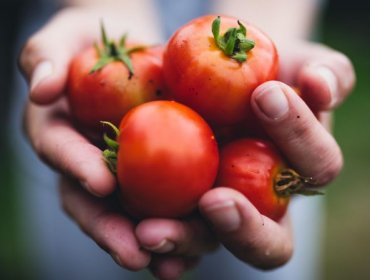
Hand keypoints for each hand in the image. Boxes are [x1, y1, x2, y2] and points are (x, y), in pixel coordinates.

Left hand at [134, 40, 354, 277]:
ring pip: (207, 243)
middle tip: (213, 201)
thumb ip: (328, 74)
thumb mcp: (303, 64)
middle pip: (267, 241)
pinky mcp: (178, 204)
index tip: (264, 94)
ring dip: (183, 241)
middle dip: (244, 228)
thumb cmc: (270, 72)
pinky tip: (133, 235)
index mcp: (301, 170)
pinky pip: (167, 230)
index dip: (298, 137)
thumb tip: (320, 85)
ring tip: (151, 233)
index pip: (316, 166)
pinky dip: (153, 240)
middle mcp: (264, 203)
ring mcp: (219, 209)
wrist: (223, 74)